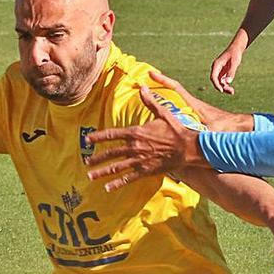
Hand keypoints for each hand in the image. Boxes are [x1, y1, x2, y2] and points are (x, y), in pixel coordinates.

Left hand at [85, 85, 206, 190]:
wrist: (187, 148)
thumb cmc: (176, 130)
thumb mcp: (162, 113)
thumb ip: (150, 101)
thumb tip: (142, 86)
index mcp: (136, 132)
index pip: (111, 134)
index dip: (98, 137)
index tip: (87, 140)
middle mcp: (135, 147)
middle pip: (111, 153)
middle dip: (96, 158)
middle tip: (86, 162)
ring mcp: (139, 160)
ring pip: (116, 167)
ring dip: (102, 172)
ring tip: (90, 176)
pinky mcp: (146, 171)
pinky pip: (128, 178)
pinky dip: (117, 183)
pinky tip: (107, 188)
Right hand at [150, 70, 250, 131]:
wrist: (239, 127)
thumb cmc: (226, 128)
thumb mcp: (212, 131)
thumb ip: (202, 135)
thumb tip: (194, 143)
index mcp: (194, 105)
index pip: (176, 88)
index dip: (163, 80)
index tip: (152, 74)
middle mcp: (193, 104)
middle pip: (173, 90)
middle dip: (159, 85)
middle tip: (144, 82)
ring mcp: (194, 109)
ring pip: (176, 99)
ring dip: (164, 96)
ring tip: (148, 97)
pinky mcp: (197, 116)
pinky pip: (180, 108)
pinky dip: (171, 108)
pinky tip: (164, 116)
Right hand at [210, 31, 247, 94]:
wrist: (236, 49)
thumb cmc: (235, 54)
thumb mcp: (235, 62)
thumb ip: (231, 72)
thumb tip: (227, 82)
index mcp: (216, 65)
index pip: (213, 77)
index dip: (216, 84)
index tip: (221, 90)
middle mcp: (216, 69)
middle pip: (216, 81)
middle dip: (222, 87)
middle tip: (231, 91)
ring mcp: (219, 72)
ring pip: (219, 83)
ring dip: (225, 88)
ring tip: (232, 92)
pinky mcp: (223, 73)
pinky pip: (222, 82)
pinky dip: (226, 86)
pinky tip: (231, 90)